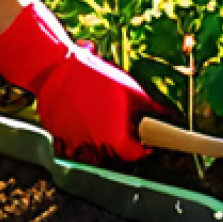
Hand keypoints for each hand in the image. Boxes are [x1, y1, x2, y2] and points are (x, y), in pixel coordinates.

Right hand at [0, 1, 160, 162]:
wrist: (55, 66)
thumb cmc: (94, 76)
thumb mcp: (128, 88)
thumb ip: (149, 106)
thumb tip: (166, 115)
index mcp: (115, 138)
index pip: (134, 154)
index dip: (141, 147)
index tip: (142, 139)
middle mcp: (94, 146)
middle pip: (112, 152)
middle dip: (119, 140)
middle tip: (119, 122)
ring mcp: (73, 141)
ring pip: (91, 147)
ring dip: (98, 136)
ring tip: (97, 115)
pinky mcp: (57, 134)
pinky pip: (71, 138)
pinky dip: (76, 129)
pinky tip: (78, 110)